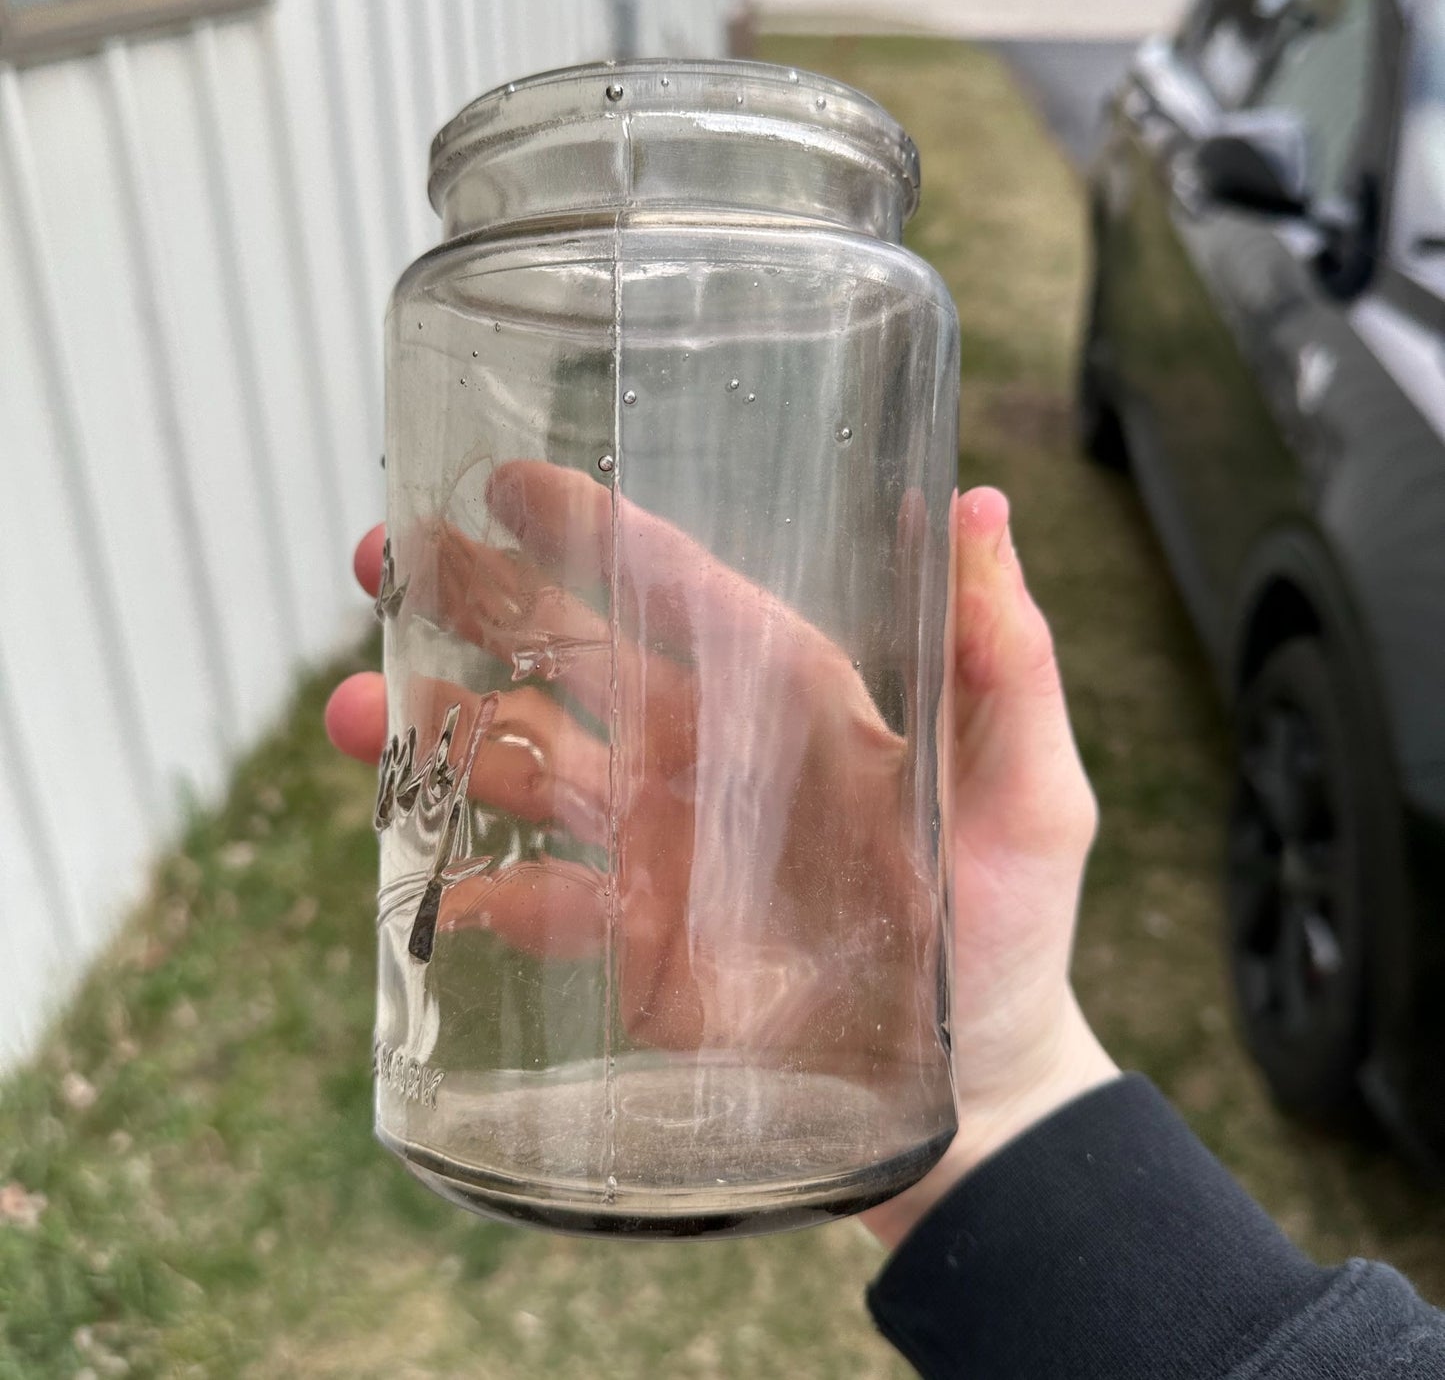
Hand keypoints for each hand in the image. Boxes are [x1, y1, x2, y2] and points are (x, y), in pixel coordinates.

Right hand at [327, 470, 1117, 1242]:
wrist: (973, 1089)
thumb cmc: (1011, 932)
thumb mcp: (1030, 791)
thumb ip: (1003, 659)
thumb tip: (980, 502)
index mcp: (787, 697)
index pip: (678, 592)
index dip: (596, 535)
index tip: (509, 484)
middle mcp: (706, 755)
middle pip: (570, 658)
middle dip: (473, 607)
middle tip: (382, 561)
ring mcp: (660, 846)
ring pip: (528, 766)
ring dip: (442, 736)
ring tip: (357, 716)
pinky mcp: (636, 940)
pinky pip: (540, 904)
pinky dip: (487, 891)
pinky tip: (440, 886)